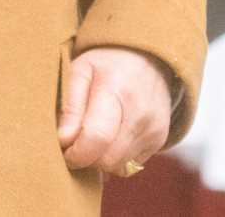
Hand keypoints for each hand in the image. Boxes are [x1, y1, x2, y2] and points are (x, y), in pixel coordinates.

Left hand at [57, 45, 172, 175]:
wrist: (148, 57)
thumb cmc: (106, 63)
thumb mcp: (81, 70)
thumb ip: (71, 105)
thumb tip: (64, 139)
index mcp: (116, 89)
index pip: (97, 136)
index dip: (76, 153)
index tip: (64, 150)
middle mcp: (140, 113)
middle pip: (107, 158)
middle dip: (86, 157)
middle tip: (75, 143)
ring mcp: (153, 129)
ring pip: (118, 166)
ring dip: (100, 160)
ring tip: (92, 137)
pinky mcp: (160, 140)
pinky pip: (131, 166)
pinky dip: (115, 158)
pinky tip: (110, 138)